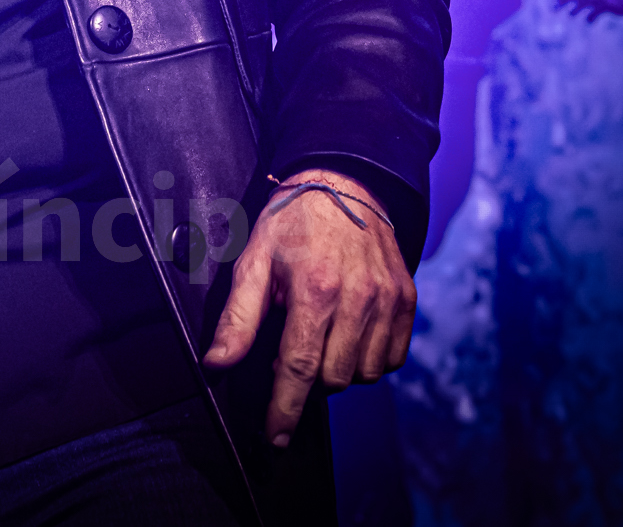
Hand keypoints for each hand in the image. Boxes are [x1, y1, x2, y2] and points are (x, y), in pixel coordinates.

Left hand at [201, 169, 416, 447]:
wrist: (344, 184)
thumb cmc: (291, 222)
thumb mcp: (253, 261)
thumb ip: (238, 318)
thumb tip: (215, 363)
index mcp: (314, 290)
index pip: (298, 368)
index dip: (283, 410)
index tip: (273, 438)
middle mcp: (358, 299)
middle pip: (332, 378)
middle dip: (305, 380)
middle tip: (289, 349)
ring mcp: (388, 301)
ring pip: (363, 374)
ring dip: (336, 370)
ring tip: (318, 337)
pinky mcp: (407, 301)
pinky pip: (391, 358)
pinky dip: (367, 360)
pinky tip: (347, 336)